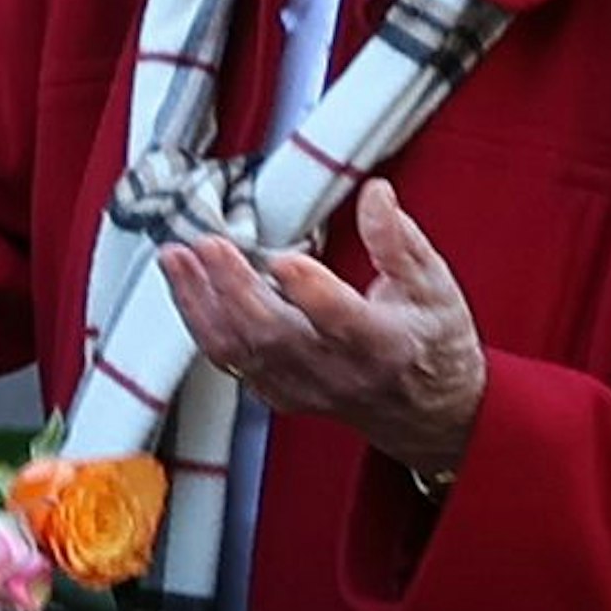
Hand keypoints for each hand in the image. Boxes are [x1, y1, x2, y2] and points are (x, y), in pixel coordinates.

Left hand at [156, 179, 484, 475]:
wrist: (430, 414)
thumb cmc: (433, 346)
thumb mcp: (435, 287)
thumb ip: (399, 242)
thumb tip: (375, 195)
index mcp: (383, 344)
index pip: (341, 321)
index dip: (312, 291)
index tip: (285, 257)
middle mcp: (337, 372)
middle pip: (273, 335)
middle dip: (231, 287)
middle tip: (206, 243)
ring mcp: (302, 387)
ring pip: (239, 352)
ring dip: (200, 304)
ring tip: (176, 259)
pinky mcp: (278, 393)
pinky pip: (229, 363)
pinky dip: (202, 324)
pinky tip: (187, 289)